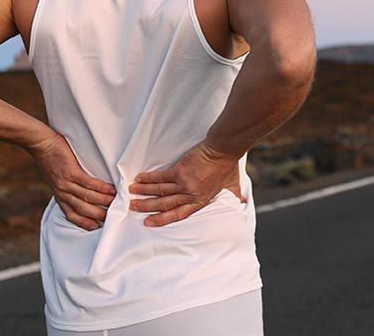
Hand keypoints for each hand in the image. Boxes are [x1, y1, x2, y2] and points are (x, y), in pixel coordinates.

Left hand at [27, 130, 115, 230]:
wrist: (42, 144)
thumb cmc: (51, 159)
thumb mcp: (56, 179)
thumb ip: (68, 188)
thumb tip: (84, 193)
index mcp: (60, 196)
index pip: (72, 215)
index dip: (85, 223)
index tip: (98, 228)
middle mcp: (62, 193)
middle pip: (82, 210)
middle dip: (99, 215)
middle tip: (114, 219)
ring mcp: (66, 183)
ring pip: (87, 197)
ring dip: (104, 201)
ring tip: (117, 203)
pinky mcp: (71, 172)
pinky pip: (88, 183)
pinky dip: (101, 188)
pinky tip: (112, 189)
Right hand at [128, 140, 245, 226]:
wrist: (223, 150)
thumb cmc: (227, 165)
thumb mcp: (231, 185)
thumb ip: (233, 195)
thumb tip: (243, 202)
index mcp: (200, 200)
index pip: (178, 214)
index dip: (162, 219)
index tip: (149, 222)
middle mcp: (190, 195)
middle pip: (165, 205)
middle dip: (147, 208)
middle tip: (133, 208)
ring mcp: (184, 184)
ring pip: (159, 192)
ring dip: (143, 193)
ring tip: (131, 194)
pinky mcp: (179, 171)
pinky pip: (160, 177)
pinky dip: (148, 179)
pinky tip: (139, 179)